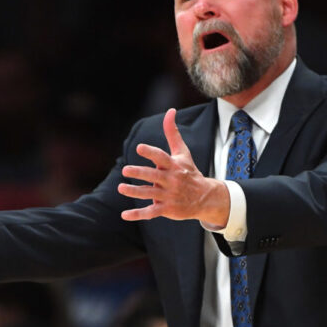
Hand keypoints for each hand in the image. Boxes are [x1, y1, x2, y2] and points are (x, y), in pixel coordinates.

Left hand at [118, 108, 229, 225]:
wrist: (205, 197)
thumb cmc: (189, 171)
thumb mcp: (182, 152)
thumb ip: (172, 133)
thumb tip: (170, 111)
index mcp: (173, 165)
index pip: (161, 157)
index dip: (150, 153)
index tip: (139, 148)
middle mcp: (171, 180)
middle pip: (153, 176)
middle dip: (140, 173)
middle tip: (126, 170)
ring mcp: (169, 195)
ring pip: (149, 194)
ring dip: (135, 191)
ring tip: (121, 187)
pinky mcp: (167, 209)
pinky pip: (150, 212)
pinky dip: (138, 214)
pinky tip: (124, 215)